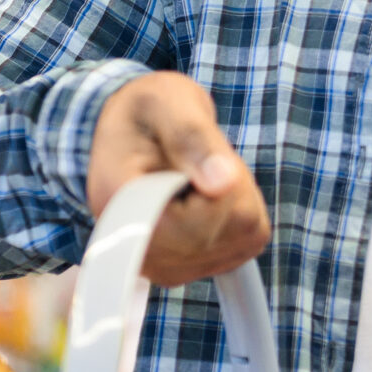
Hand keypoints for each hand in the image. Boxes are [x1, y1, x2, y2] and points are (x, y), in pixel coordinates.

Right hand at [88, 73, 270, 285]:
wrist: (138, 130)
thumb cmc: (148, 111)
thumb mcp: (167, 103)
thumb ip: (190, 138)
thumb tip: (222, 182)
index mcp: (120, 209)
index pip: (189, 229)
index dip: (216, 195)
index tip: (209, 161)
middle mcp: (139, 253)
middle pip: (226, 229)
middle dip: (231, 185)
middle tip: (202, 157)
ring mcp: (167, 268)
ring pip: (245, 234)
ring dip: (237, 196)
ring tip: (201, 173)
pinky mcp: (195, 268)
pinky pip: (251, 240)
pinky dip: (243, 210)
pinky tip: (210, 193)